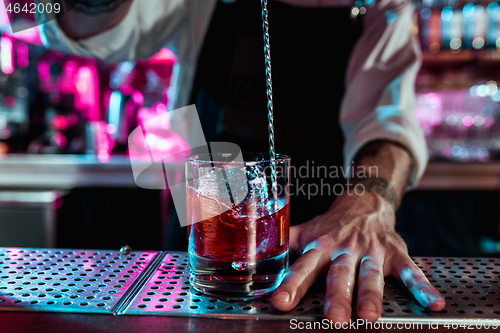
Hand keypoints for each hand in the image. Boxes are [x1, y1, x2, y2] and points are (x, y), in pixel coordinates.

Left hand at [270, 190, 445, 322]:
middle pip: (339, 275)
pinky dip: (422, 286)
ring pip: (371, 275)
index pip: (302, 267)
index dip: (290, 285)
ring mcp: (372, 251)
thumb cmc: (331, 225)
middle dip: (336, 297)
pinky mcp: (395, 252)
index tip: (279, 303)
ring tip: (370, 317)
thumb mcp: (307, 230)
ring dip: (371, 296)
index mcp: (321, 246)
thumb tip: (251, 255)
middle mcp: (345, 249)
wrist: (365, 203)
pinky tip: (433, 303)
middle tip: (333, 319)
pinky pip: (411, 270)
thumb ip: (284, 243)